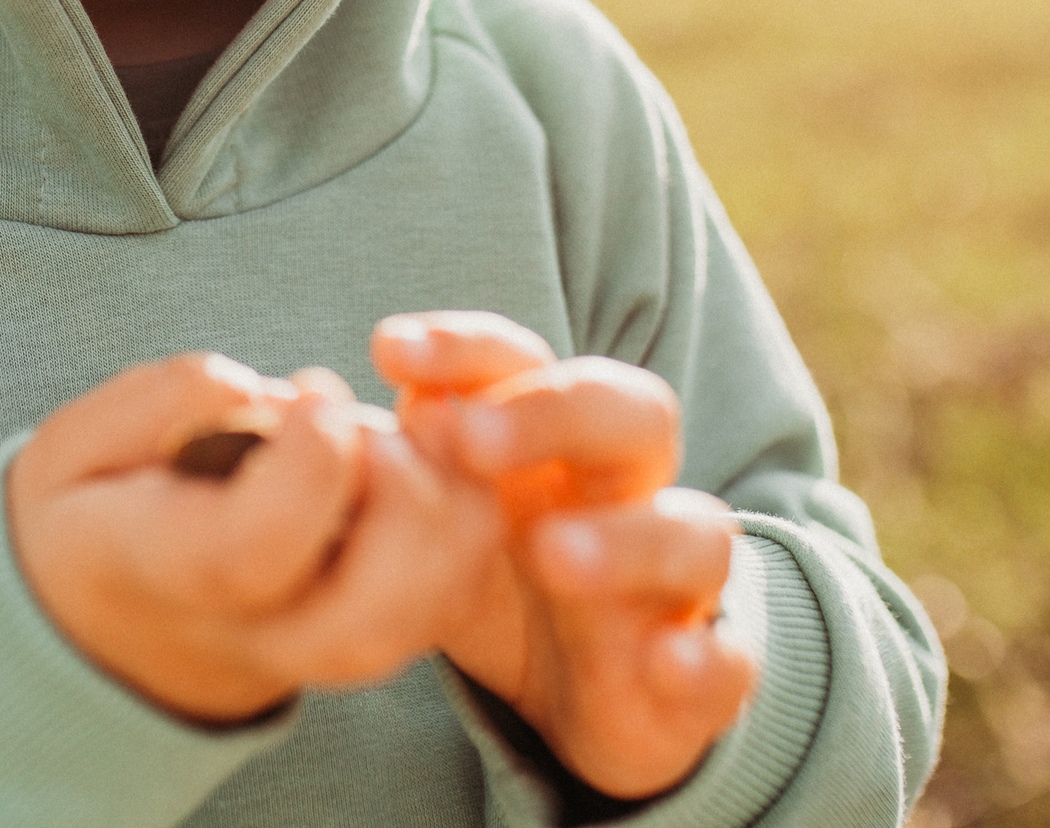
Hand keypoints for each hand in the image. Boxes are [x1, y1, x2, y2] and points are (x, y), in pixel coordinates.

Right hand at [7, 351, 500, 723]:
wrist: (110, 621)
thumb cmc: (94, 514)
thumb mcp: (73, 449)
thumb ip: (151, 406)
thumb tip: (248, 388)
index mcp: (164, 575)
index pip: (252, 551)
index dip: (307, 467)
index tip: (315, 391)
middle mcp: (252, 633)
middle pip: (365, 618)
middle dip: (404, 499)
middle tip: (372, 421)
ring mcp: (319, 651)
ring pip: (424, 615)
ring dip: (447, 506)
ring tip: (404, 431)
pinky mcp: (372, 636)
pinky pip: (449, 598)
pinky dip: (467, 521)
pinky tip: (430, 454)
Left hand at [374, 312, 756, 798]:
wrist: (583, 702)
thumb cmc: (505, 582)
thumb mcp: (439, 527)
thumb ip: (397, 473)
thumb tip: (317, 412)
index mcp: (553, 441)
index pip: (524, 362)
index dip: (466, 347)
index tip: (388, 348)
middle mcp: (629, 489)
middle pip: (630, 412)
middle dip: (554, 412)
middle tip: (470, 440)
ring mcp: (676, 578)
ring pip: (693, 530)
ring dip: (626, 536)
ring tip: (552, 553)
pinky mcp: (705, 666)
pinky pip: (732, 656)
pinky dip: (707, 655)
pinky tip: (669, 660)